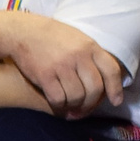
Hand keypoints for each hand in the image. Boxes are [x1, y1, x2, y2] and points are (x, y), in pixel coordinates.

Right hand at [1, 11, 123, 116]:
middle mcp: (78, 57)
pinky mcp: (45, 76)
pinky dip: (60, 105)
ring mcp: (61, 66)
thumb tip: (103, 80)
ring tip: (71, 107)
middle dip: (92, 103)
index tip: (116, 101)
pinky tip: (59, 104)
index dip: (116, 89)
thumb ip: (91, 56)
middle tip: (85, 108)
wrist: (24, 32)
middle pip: (94, 88)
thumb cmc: (53, 37)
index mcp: (90, 47)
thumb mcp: (78, 39)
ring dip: (75, 106)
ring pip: (77, 96)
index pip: (111, 70)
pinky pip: (58, 98)